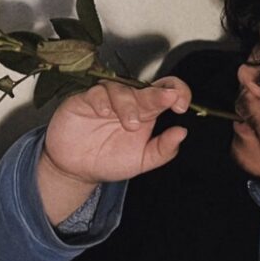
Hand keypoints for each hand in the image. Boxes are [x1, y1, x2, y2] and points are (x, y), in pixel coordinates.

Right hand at [37, 76, 190, 223]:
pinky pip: (94, 93)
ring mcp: (106, 99)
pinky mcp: (84, 100)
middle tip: (167, 100)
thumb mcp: (142, 160)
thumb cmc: (110, 161)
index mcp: (146, 111)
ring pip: (120, 88)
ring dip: (128, 104)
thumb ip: (163, 149)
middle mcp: (128, 101)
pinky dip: (101, 100)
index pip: (166, 91)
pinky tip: (104, 112)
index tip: (181, 106)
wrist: (77, 171)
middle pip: (145, 89)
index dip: (177, 92)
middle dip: (157, 95)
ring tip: (130, 124)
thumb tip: (182, 132)